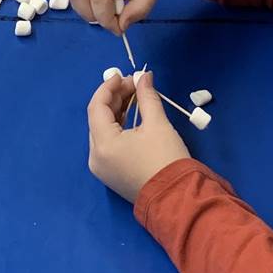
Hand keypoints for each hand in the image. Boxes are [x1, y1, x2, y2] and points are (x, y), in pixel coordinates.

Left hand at [87, 71, 189, 203]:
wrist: (176, 198)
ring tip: (134, 97)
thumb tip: (144, 76)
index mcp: (102, 144)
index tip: (124, 74)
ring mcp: (102, 168)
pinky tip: (131, 116)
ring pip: (103, 131)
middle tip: (134, 84)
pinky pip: (109, 144)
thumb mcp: (157, 124)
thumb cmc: (166, 159)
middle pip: (98, 118)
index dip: (109, 87)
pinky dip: (118, 128)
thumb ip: (147, 97)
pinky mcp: (111, 174)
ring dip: (116, 112)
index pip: (97, 107)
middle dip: (114, 98)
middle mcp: (96, 157)